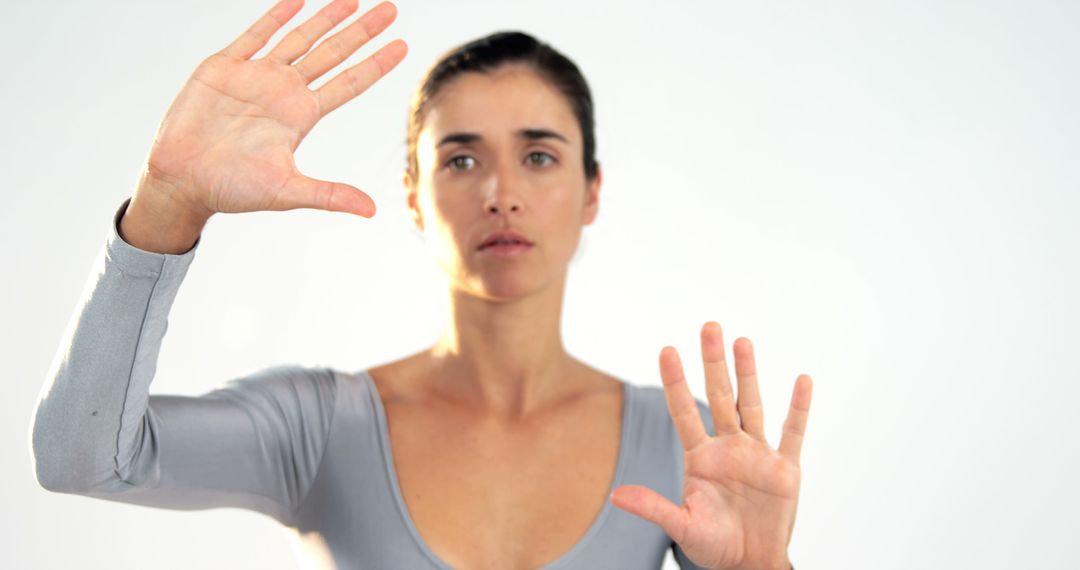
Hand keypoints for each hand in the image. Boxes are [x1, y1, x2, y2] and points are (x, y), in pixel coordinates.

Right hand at [137, 0, 406, 220]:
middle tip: (390, 8)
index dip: (376, 64)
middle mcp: (284, 91)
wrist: (182, 180)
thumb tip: (371, 211)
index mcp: (302, 115)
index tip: (402, 46)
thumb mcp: (288, 191)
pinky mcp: (223, 67)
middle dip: (361, 30)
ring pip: (299, 38)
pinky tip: (297, 0)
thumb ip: (330, 195)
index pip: (349, 83)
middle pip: (332, 53)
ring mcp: (256, 76)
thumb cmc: (232, 189)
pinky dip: (275, 16)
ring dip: (326, 17)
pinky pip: (254, 35)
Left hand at [610, 322, 811, 569]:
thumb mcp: (681, 527)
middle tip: (709, 326)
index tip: (666, 350)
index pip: (684, 411)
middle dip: (713, 362)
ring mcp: (757, 454)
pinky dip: (798, 407)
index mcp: (700, 457)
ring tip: (743, 341)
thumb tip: (615, 495)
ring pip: (752, 404)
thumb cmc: (713, 545)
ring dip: (749, 374)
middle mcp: (728, 447)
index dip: (675, 381)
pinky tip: (801, 380)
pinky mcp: (785, 468)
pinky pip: (792, 432)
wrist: (749, 566)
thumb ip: (653, 508)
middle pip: (719, 396)